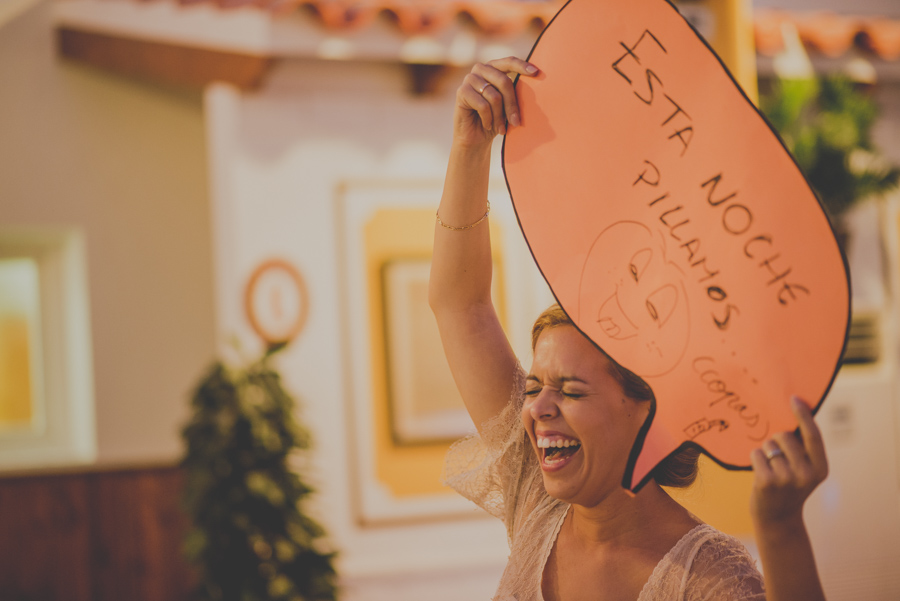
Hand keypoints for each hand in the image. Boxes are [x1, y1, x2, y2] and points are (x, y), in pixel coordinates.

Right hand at [453, 57, 539, 147]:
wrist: (475, 138)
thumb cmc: (495, 120)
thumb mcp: (508, 105)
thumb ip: (516, 92)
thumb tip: (535, 81)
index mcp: (494, 68)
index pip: (509, 61)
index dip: (522, 66)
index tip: (536, 73)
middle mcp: (480, 69)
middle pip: (504, 82)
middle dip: (512, 105)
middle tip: (516, 122)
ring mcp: (470, 79)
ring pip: (494, 96)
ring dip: (499, 116)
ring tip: (500, 128)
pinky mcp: (462, 92)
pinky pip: (483, 105)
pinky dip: (488, 119)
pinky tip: (487, 125)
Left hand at [750, 396, 828, 525]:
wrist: (778, 518)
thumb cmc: (788, 486)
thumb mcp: (805, 469)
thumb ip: (803, 447)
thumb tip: (795, 410)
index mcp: (820, 468)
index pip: (813, 435)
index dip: (803, 415)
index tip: (793, 398)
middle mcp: (807, 474)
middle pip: (784, 436)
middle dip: (776, 441)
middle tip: (778, 461)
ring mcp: (787, 479)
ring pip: (768, 444)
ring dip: (765, 452)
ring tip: (771, 470)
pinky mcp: (767, 481)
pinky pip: (756, 453)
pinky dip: (755, 459)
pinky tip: (760, 474)